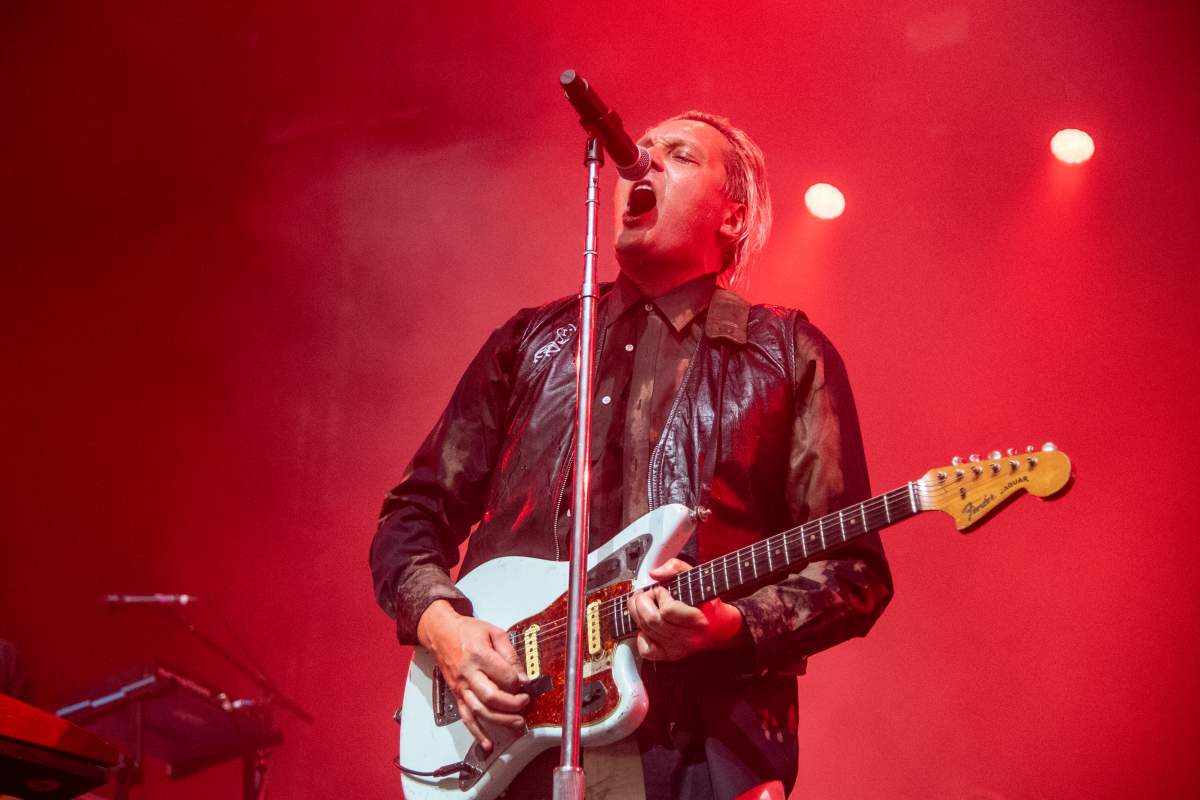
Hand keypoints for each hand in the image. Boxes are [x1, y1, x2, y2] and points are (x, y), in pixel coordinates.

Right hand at [416, 599, 528, 751]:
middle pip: (491, 696)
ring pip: (480, 711)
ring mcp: (461, 687)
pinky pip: (466, 718)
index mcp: (478, 654)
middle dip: (512, 704)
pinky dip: (477, 733)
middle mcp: (468, 673)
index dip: (519, 681)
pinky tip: (487, 744)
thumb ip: (509, 653)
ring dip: (500, 720)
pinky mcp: (457, 695)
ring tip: (517, 723)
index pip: (503, 674)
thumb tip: (522, 675)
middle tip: (525, 703)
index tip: (527, 683)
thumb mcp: (493, 632)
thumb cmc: (466, 631)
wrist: (440, 633)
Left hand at [626, 558, 745, 660]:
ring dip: (638, 613)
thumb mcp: (696, 576)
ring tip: (644, 603)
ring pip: (645, 631)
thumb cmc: (707, 601)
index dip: (659, 595)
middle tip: (646, 594)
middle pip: (652, 620)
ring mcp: (678, 649)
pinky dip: (641, 635)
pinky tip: (647, 625)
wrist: (720, 627)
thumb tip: (655, 574)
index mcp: (698, 619)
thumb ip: (676, 568)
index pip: (668, 610)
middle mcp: (688, 638)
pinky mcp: (670, 656)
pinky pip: (645, 650)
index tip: (662, 589)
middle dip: (642, 601)